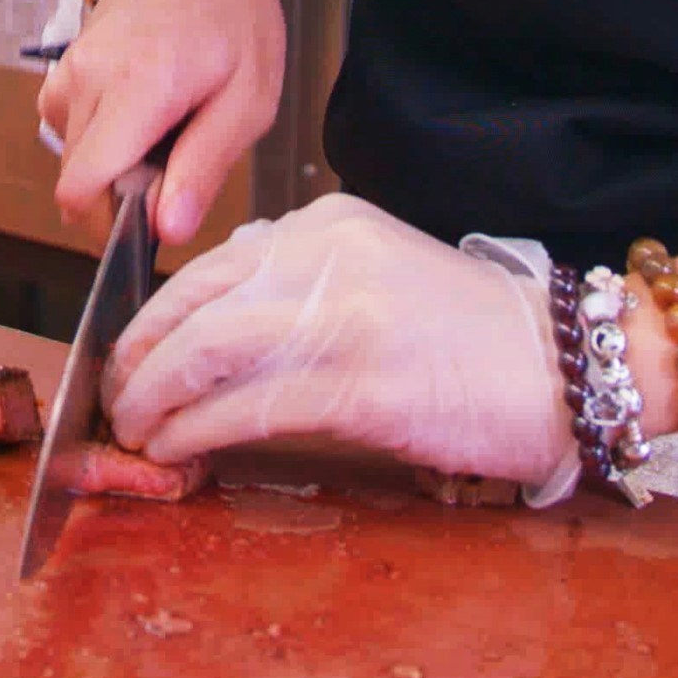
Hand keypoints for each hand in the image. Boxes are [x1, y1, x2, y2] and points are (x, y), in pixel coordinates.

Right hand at [40, 0, 278, 241]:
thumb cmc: (229, 12)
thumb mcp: (249, 96)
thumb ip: (205, 166)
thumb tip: (170, 229)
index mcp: (137, 89)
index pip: (81, 188)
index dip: (111, 225)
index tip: (154, 219)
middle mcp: (87, 81)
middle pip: (78, 180)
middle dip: (123, 193)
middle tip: (178, 162)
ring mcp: (68, 72)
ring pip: (75, 158)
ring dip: (115, 164)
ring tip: (167, 128)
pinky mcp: (63, 70)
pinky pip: (71, 129)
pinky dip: (103, 137)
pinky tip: (141, 112)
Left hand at [102, 195, 575, 488]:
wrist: (564, 365)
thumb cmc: (475, 336)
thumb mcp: (380, 273)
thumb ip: (302, 283)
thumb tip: (215, 329)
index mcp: (329, 227)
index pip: (211, 265)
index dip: (154, 316)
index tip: (129, 354)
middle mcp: (327, 258)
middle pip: (194, 303)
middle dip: (138, 357)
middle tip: (114, 398)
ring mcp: (341, 318)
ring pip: (207, 352)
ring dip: (155, 399)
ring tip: (135, 431)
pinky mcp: (360, 385)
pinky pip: (250, 408)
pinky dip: (199, 430)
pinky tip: (179, 450)